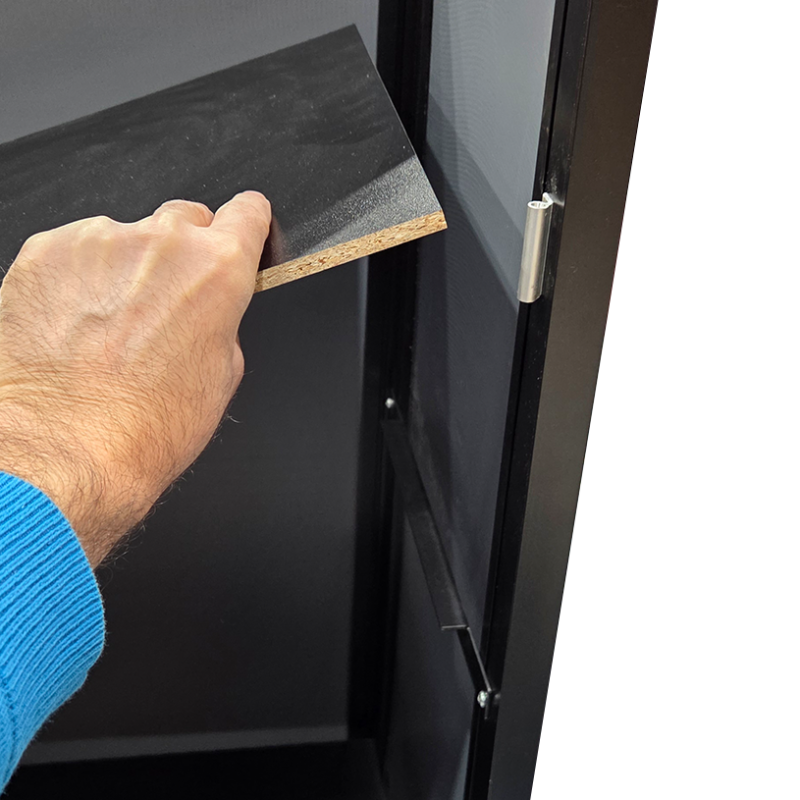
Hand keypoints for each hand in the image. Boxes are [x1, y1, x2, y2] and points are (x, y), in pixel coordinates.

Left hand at [0, 192, 270, 566]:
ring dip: (125, 269)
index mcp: (217, 270)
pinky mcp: (44, 252)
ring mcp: (98, 241)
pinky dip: (78, 280)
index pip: (248, 214)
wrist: (60, 448)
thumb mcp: (221, 379)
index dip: (247, 224)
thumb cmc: (142, 427)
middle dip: (182, 253)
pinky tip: (74, 327)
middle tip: (165, 305)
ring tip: (109, 330)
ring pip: (125, 237)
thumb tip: (211, 312)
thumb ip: (223, 322)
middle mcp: (161, 243)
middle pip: (185, 219)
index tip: (241, 227)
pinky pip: (73, 252)